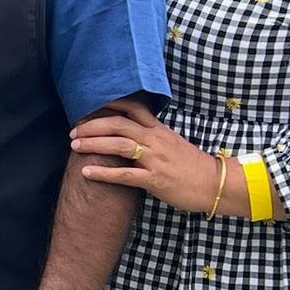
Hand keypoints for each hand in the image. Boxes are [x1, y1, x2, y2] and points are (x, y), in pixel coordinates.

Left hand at [71, 98, 219, 211]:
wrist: (216, 184)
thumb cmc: (192, 166)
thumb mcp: (172, 143)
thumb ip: (151, 136)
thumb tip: (128, 131)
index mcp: (159, 130)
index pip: (132, 108)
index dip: (109, 105)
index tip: (87, 106)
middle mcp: (156, 140)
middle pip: (119, 124)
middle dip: (93, 126)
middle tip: (73, 131)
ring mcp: (155, 159)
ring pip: (119, 145)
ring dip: (93, 144)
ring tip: (74, 146)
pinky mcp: (155, 179)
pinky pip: (125, 174)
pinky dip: (103, 173)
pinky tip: (86, 172)